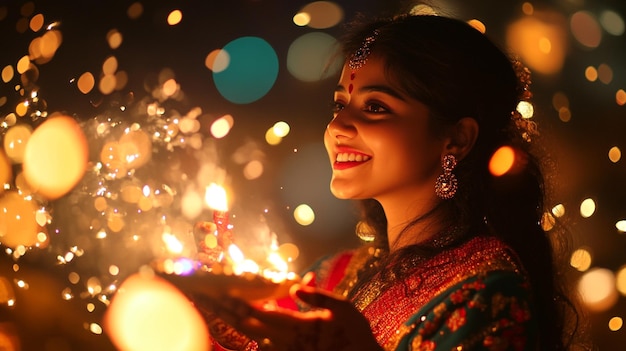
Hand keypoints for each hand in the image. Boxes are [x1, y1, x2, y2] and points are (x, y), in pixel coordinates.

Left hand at [206, 273, 382, 350]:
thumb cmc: (355, 335)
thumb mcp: (344, 310)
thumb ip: (319, 297)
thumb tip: (295, 286)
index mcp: (298, 326)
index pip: (261, 311)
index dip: (239, 301)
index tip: (219, 289)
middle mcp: (285, 340)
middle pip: (247, 324)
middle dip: (225, 309)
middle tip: (204, 295)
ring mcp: (284, 350)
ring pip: (252, 335)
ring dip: (232, 320)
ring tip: (212, 305)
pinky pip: (264, 343)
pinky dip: (250, 331)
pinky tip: (238, 320)